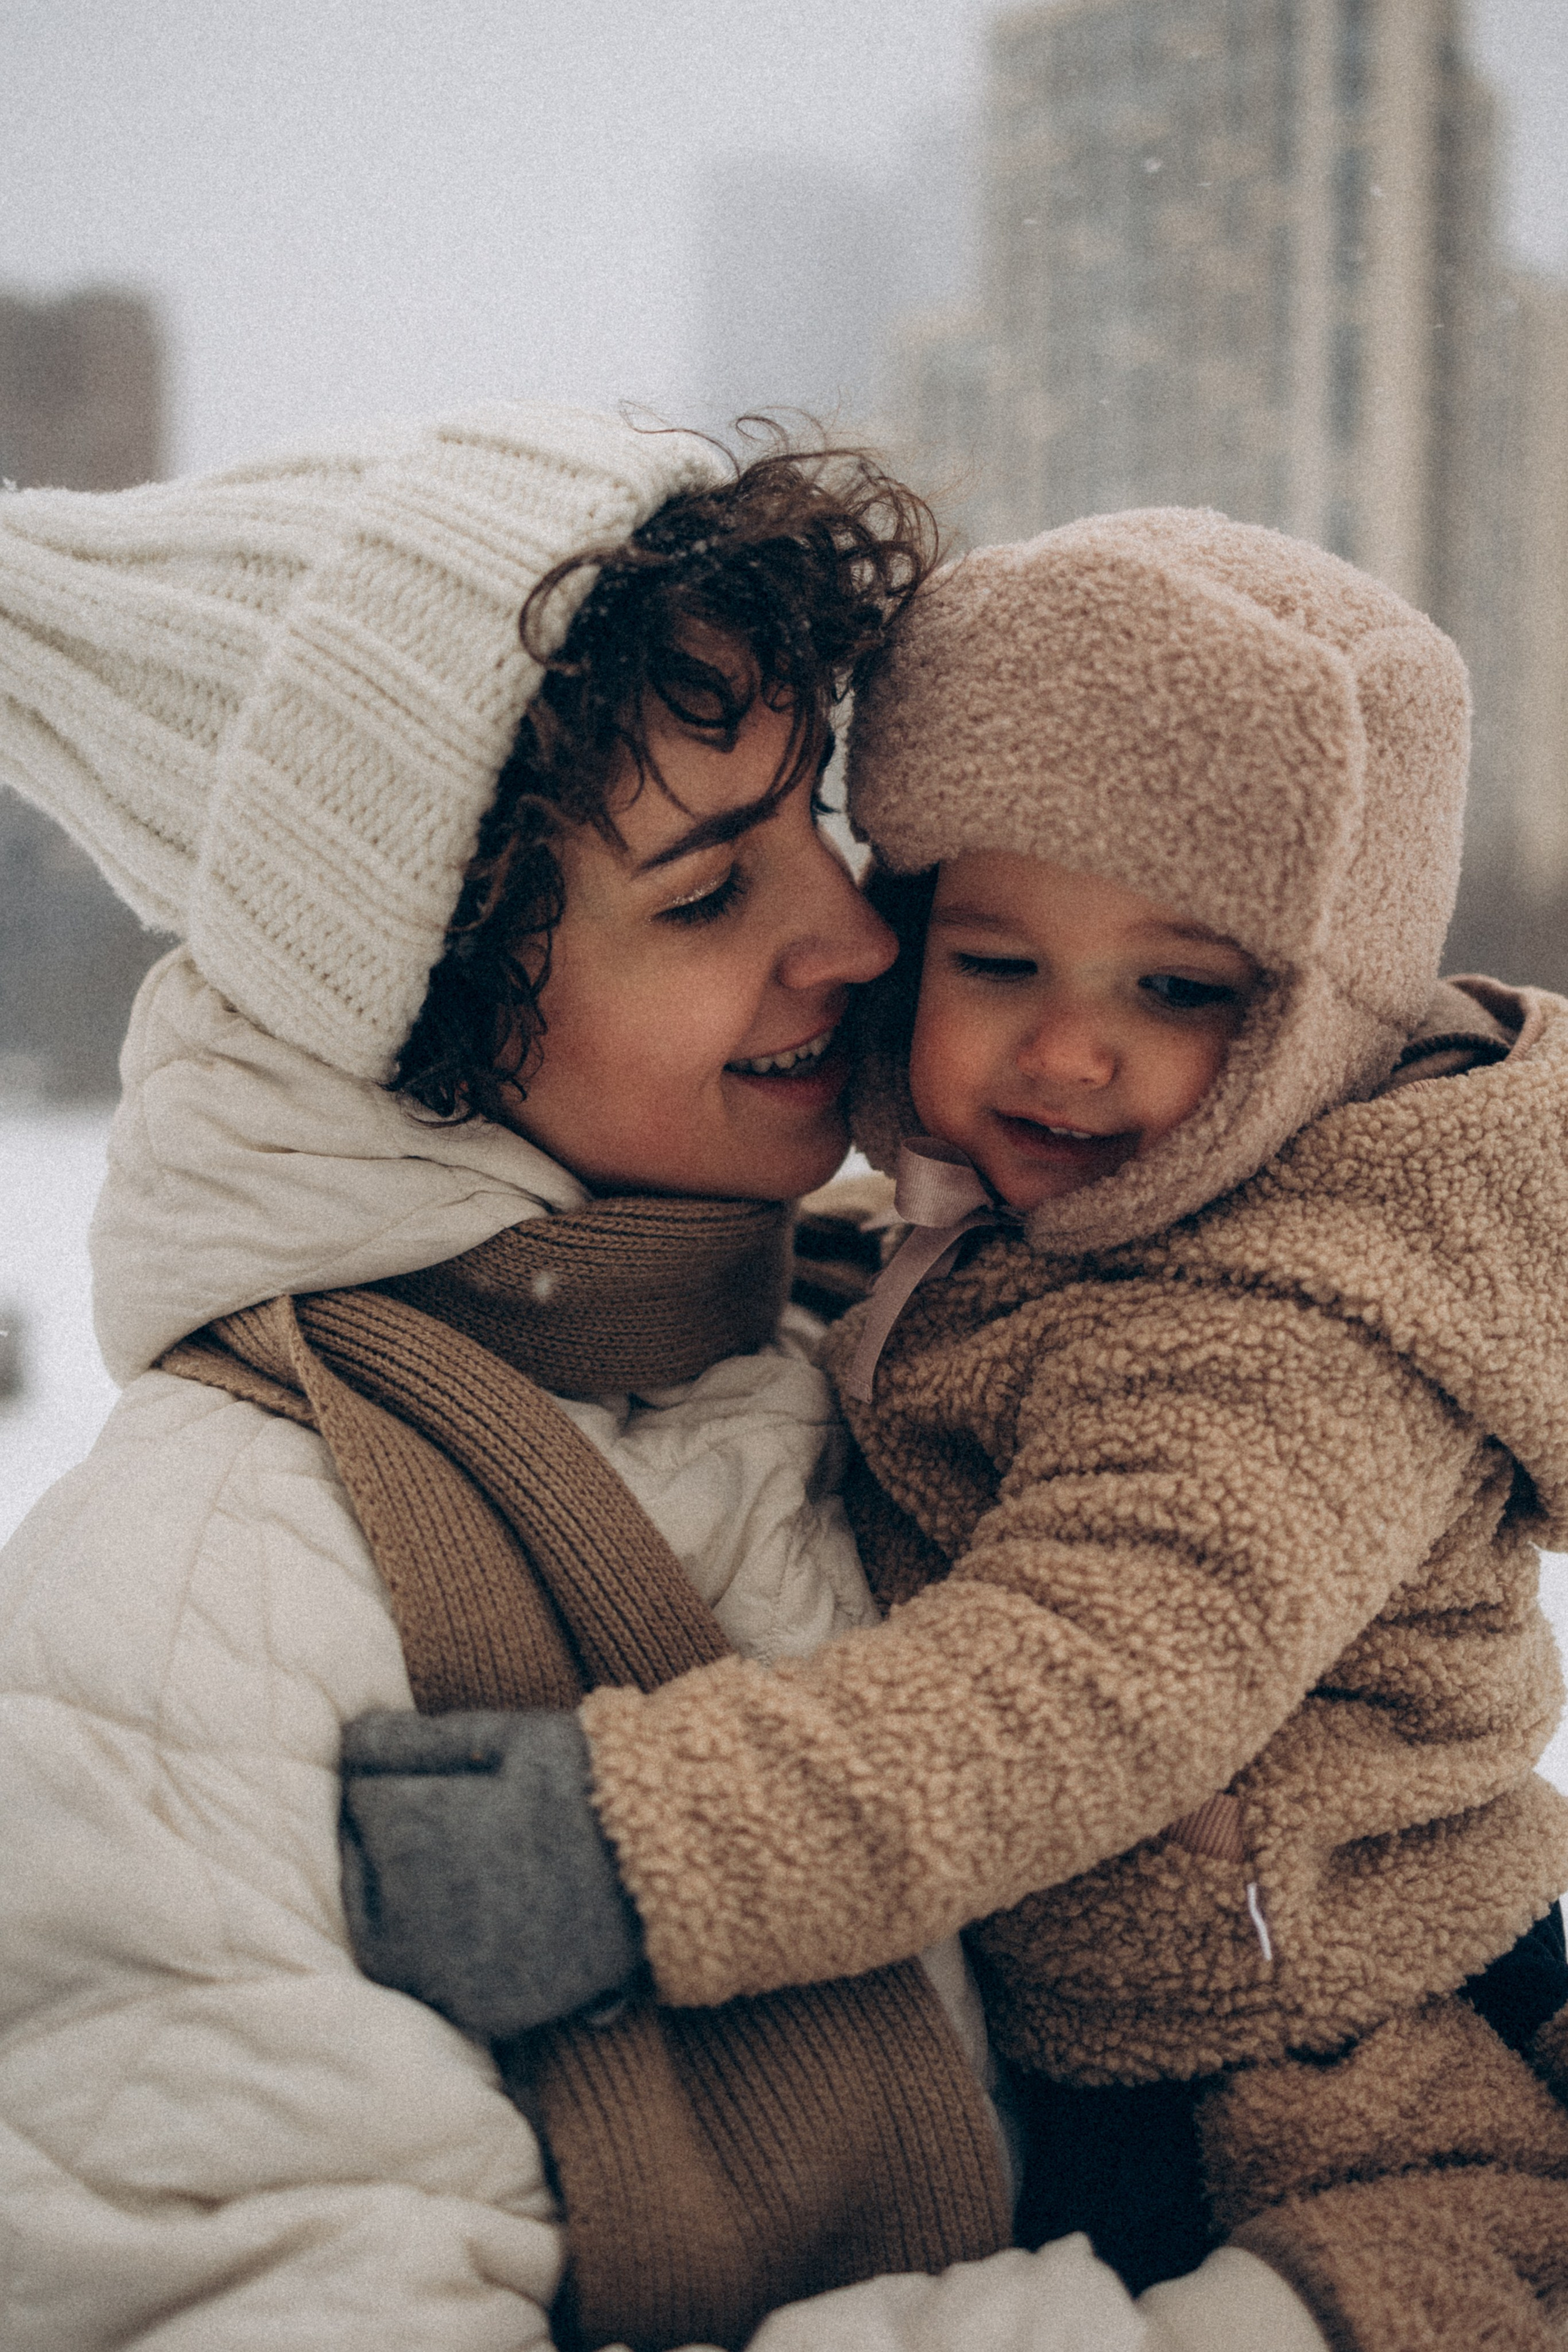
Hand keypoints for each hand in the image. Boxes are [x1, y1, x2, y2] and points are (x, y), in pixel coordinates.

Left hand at [339, 1708, 642, 2037]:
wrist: (664, 1855)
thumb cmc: (575, 1779)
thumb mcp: (490, 1735)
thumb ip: (405, 1742)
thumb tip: (347, 1744)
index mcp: (408, 1838)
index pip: (359, 1802)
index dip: (392, 1781)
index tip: (437, 1775)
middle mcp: (413, 1920)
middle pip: (359, 1876)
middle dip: (387, 1846)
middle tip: (451, 1823)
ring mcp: (447, 1974)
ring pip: (385, 1938)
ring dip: (404, 1904)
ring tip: (466, 1868)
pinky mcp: (484, 2010)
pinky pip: (433, 1983)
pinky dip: (443, 1954)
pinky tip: (483, 1915)